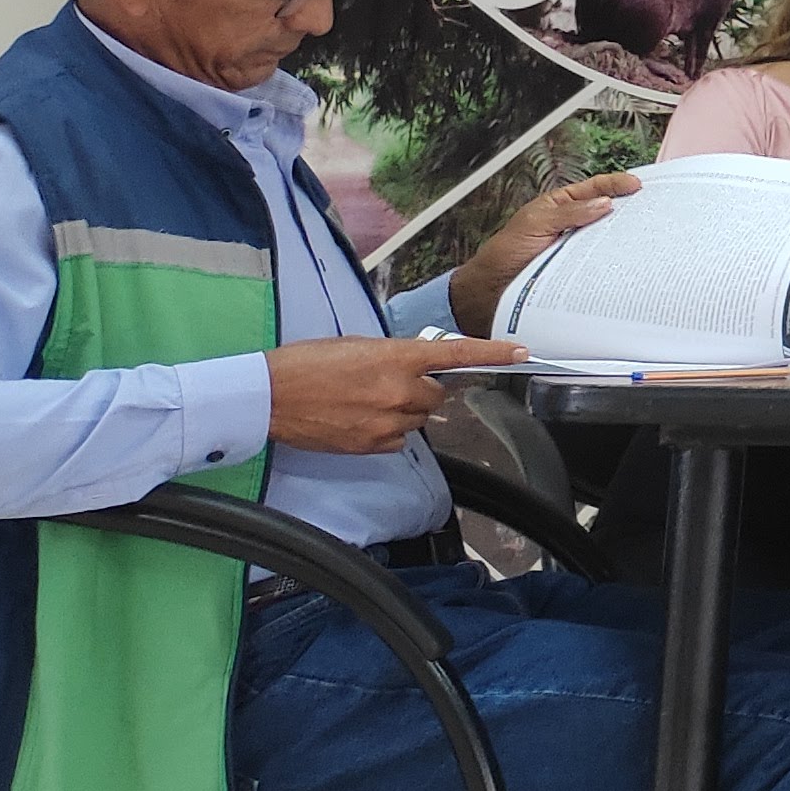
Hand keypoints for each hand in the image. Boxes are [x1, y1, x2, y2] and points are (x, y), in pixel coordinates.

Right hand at [267, 336, 522, 452]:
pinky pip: (399, 440)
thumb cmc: (307, 362)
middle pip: (437, 395)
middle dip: (422, 389)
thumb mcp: (356, 346)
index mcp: (397, 357)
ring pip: (419, 419)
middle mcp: (399, 390)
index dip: (493, 354)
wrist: (268, 395)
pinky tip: (360, 420)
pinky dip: (388, 431)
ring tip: (365, 401)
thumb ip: (394, 356)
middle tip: (388, 382)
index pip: (457, 354)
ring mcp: (387, 421)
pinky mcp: (372, 445)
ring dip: (404, 410)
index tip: (521, 353)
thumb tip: (415, 367)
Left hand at [446, 171, 641, 333]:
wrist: (492, 289)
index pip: (594, 189)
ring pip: (607, 239)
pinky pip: (602, 263)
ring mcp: (578, 249)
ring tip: (643, 236)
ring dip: (623, 238)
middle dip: (628, 209)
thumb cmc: (505, 253)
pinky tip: (626, 263)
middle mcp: (573, 225)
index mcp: (561, 206)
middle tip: (649, 208)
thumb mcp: (535, 223)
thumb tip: (603, 203)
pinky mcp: (580, 271)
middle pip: (607, 213)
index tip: (636, 185)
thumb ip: (568, 213)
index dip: (616, 184)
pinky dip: (614, 262)